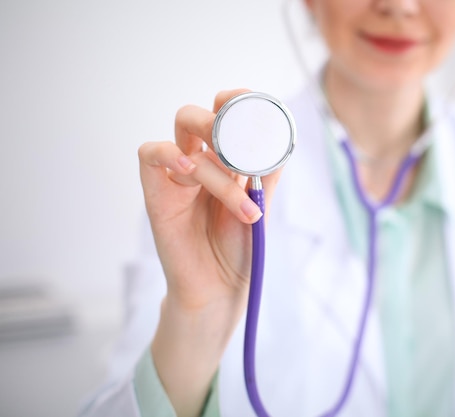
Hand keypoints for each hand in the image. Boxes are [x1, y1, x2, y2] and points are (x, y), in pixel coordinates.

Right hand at [137, 89, 283, 416]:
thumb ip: (265, 171)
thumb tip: (280, 135)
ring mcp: (177, 176)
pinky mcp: (157, 193)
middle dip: (219, 120)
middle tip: (240, 149)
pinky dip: (170, 156)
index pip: (224, 115)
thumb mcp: (260, 204)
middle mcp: (200, 162)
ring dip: (215, 164)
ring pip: (184, 136)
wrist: (220, 289)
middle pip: (197, 116)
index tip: (254, 102)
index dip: (236, 100)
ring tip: (242, 206)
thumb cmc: (240, 248)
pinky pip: (151, 154)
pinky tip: (191, 173)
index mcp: (226, 161)